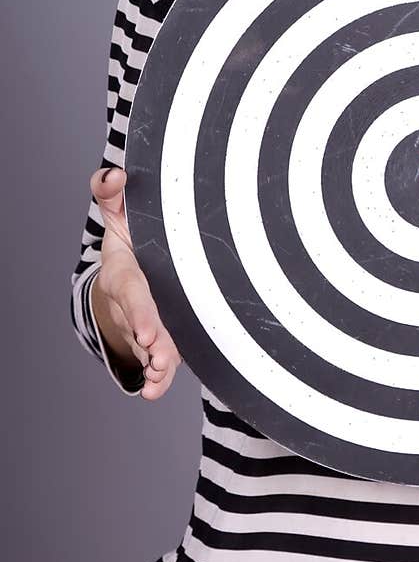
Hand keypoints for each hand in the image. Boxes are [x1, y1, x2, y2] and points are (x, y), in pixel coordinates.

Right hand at [89, 166, 181, 397]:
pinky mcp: (156, 333)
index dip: (139, 311)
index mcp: (122, 270)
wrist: (133, 258)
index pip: (131, 291)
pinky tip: (159, 388)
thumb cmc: (132, 229)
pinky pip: (155, 358)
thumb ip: (112, 190)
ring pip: (148, 344)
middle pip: (140, 323)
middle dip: (150, 341)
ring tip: (163, 374)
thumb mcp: (121, 208)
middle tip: (159, 356)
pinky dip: (157, 376)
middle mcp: (130, 299)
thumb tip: (114, 173)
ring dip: (156, 361)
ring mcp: (142, 318)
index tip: (150, 330)